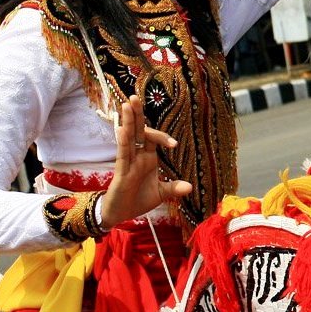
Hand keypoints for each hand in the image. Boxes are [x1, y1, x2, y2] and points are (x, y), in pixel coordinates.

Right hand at [99, 95, 191, 229]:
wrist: (120, 214)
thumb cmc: (138, 200)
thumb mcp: (160, 193)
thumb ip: (173, 188)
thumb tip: (190, 187)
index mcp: (147, 158)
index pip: (153, 139)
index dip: (163, 137)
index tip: (174, 145)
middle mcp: (137, 156)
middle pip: (137, 131)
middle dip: (136, 114)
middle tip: (135, 97)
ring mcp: (128, 162)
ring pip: (128, 138)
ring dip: (128, 121)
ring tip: (127, 104)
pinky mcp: (121, 171)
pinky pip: (123, 154)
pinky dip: (123, 142)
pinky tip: (122, 130)